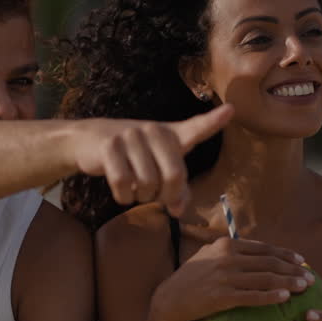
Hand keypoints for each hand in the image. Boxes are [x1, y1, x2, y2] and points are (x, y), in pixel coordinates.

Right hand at [71, 105, 233, 215]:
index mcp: (172, 134)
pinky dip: (123, 197)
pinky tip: (122, 193)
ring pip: (147, 183)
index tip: (232, 110)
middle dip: (165, 196)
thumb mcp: (157, 168)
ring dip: (141, 197)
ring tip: (136, 190)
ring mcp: (131, 136)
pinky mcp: (110, 145)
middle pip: (174, 176)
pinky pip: (123, 184)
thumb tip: (178, 210)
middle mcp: (154, 131)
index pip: (196, 128)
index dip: (214, 121)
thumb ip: (175, 189)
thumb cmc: (132, 157)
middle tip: (155, 196)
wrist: (90, 140)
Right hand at [151, 237, 315, 320]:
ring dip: (289, 282)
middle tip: (310, 277)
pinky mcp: (223, 297)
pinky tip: (285, 298)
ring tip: (304, 287)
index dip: (285, 254)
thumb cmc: (192, 277)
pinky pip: (254, 296)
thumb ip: (232, 250)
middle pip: (269, 263)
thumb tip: (259, 252)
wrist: (170, 299)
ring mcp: (225, 277)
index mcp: (226, 245)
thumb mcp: (209, 254)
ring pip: (265, 279)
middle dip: (293, 269)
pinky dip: (272, 296)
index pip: (264, 248)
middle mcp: (227, 258)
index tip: (301, 260)